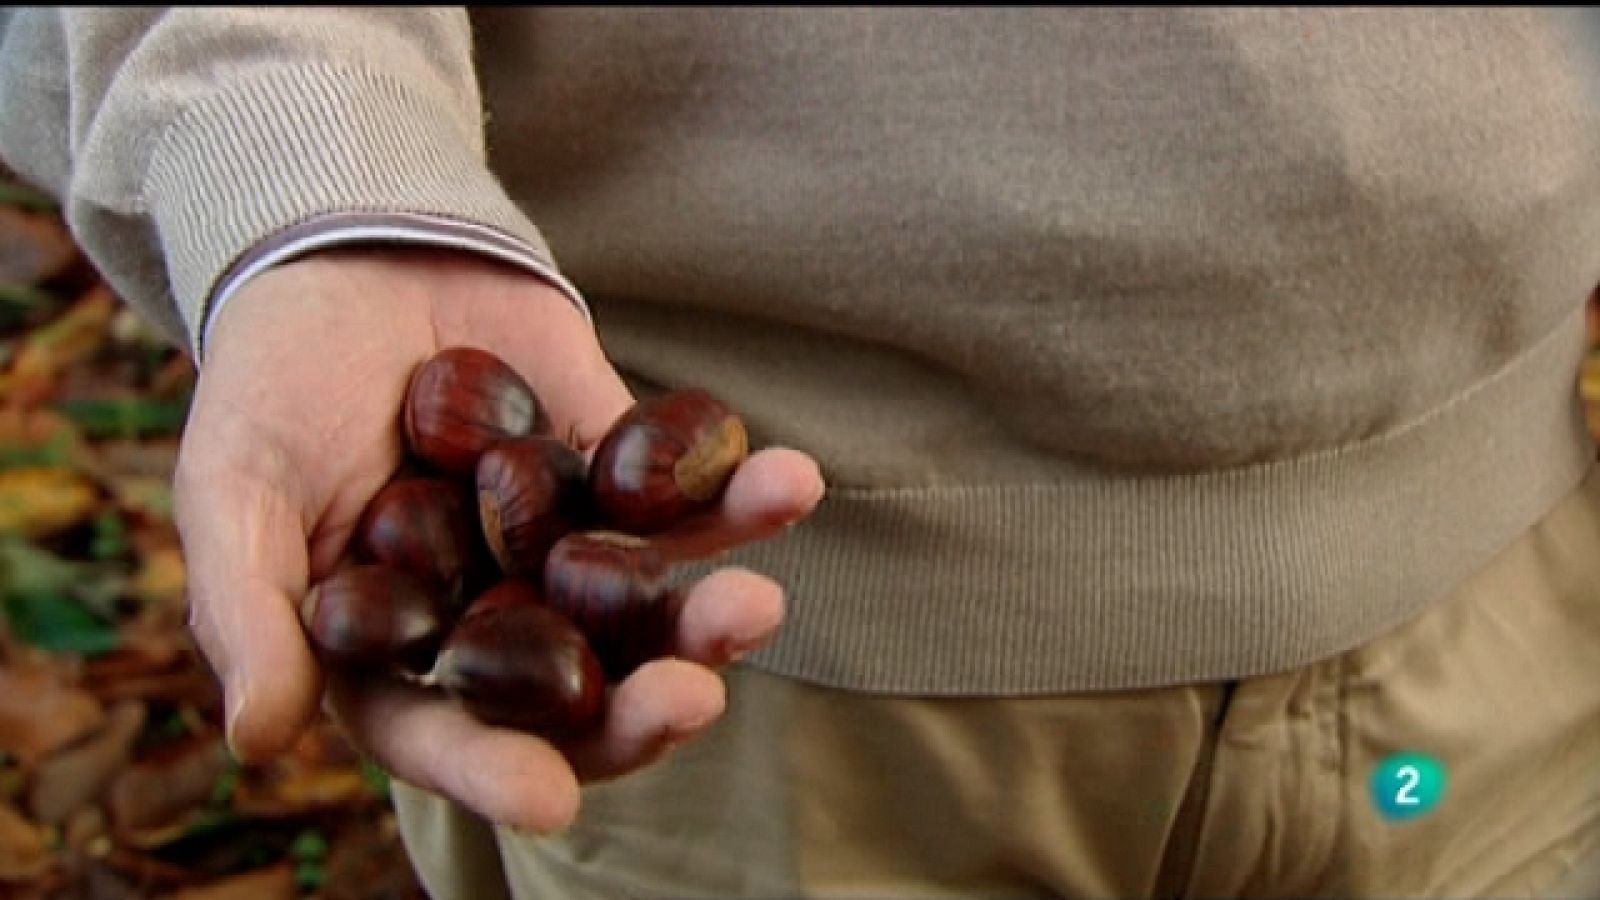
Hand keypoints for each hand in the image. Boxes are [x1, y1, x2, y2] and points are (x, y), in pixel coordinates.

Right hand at [173, 246, 823, 832]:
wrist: (351, 252)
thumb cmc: (270, 383)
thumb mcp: (234, 489)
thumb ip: (249, 611)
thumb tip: (257, 741)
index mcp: (399, 651)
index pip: (447, 734)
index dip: (492, 773)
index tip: (550, 800)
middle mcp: (495, 617)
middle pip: (575, 691)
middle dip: (636, 706)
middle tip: (692, 698)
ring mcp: (565, 547)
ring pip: (645, 607)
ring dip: (706, 616)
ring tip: (754, 604)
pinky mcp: (621, 473)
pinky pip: (688, 498)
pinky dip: (742, 495)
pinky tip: (790, 483)